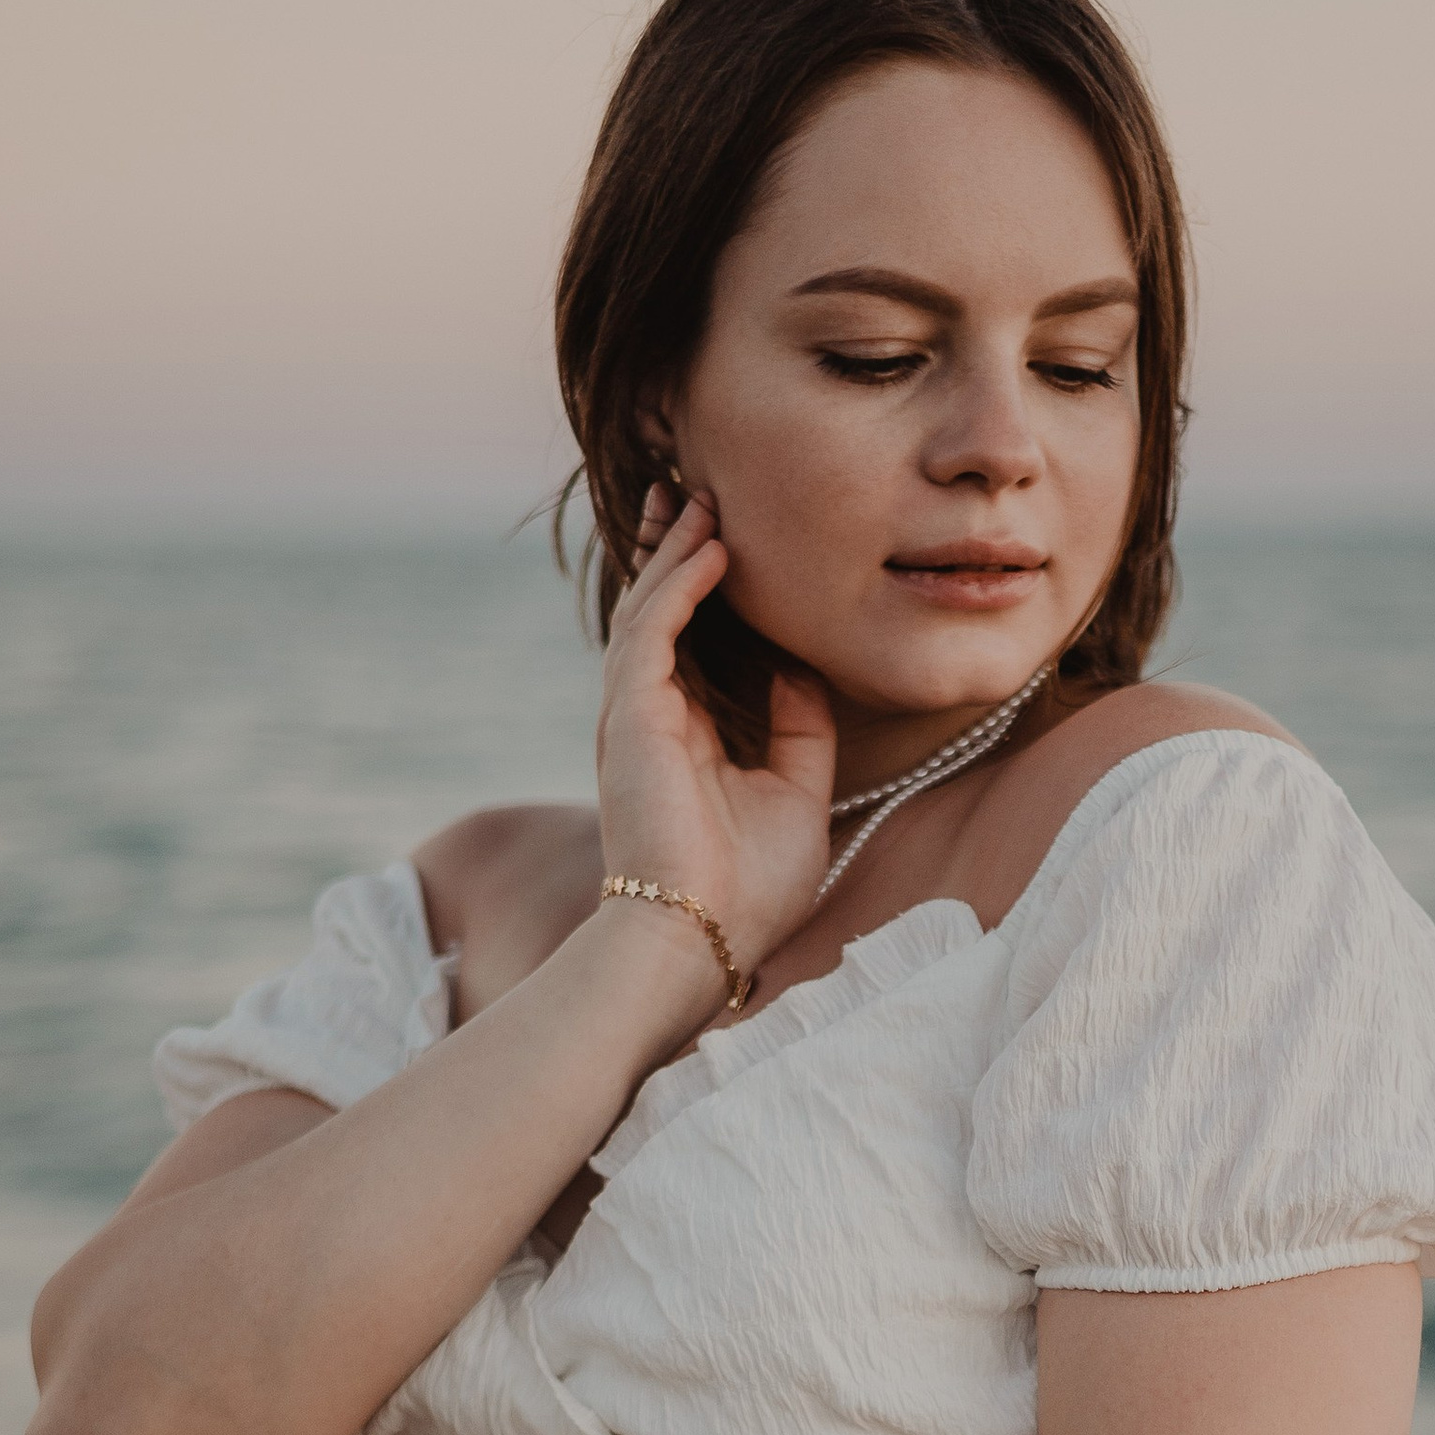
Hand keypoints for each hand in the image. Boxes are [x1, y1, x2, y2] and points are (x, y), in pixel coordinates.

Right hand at [595, 485, 837, 984]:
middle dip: (675, 552)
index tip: (731, 542)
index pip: (692, 647)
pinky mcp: (631, 717)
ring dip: (676, 551)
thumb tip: (803, 669)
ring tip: (703, 499)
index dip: (705, 593)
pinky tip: (712, 549)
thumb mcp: (798, 797)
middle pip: (657, 614)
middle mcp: (651, 722)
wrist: (703, 940)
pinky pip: (651, 629)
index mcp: (686, 741)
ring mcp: (635, 718)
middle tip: (698, 493)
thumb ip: (801, 731)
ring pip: (648, 609)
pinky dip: (680, 583)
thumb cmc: (748, 891)